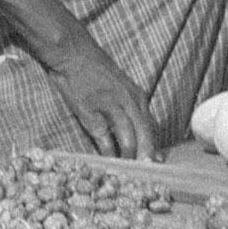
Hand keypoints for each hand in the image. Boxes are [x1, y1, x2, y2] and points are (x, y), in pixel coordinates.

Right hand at [48, 40, 157, 161]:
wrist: (72, 53)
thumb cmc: (94, 70)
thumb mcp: (120, 86)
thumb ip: (130, 107)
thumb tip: (137, 131)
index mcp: (138, 96)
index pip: (152, 127)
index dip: (154, 148)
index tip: (155, 165)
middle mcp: (129, 102)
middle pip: (145, 136)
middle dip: (147, 158)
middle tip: (147, 175)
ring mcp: (110, 106)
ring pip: (129, 139)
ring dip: (129, 158)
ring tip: (128, 172)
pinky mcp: (91, 112)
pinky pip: (105, 140)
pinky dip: (108, 154)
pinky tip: (108, 163)